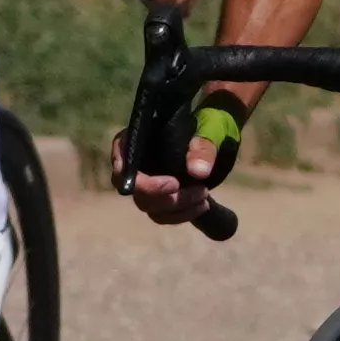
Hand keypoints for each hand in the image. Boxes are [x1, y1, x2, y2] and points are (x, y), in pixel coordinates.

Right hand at [135, 89, 247, 234]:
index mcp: (139, 136)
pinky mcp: (157, 198)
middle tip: (198, 190)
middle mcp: (135, 161)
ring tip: (204, 196)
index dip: (133, 171)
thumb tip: (198, 172)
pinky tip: (202, 205)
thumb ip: (204, 148)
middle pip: (135, 187)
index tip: (170, 183)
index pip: (122, 152)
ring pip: (148, 205)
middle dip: (164, 196)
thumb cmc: (208, 125)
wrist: (217, 139)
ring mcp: (145, 182)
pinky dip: (181, 215)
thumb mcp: (210, 130)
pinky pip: (161, 215)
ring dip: (177, 207)